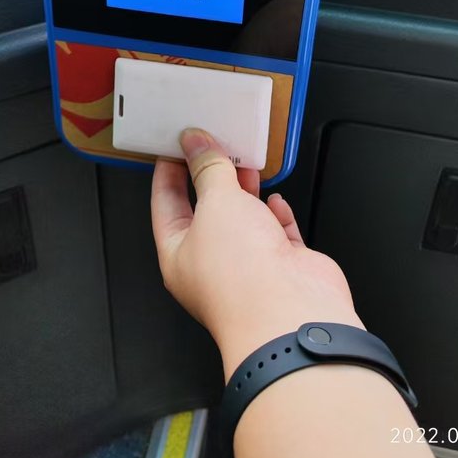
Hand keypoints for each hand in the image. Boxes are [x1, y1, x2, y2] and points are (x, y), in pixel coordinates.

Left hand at [151, 129, 362, 377]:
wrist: (291, 313)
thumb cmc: (242, 277)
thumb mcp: (216, 203)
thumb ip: (208, 169)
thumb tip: (196, 144)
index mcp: (178, 255)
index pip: (166, 204)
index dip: (169, 172)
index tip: (177, 146)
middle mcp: (212, 263)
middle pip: (207, 210)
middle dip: (212, 177)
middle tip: (216, 145)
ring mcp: (249, 266)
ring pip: (243, 219)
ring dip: (246, 191)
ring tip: (247, 164)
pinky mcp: (283, 266)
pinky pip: (276, 232)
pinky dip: (276, 214)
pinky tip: (276, 201)